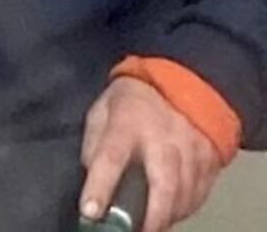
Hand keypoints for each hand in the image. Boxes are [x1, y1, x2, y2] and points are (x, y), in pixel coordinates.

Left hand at [79, 78, 223, 231]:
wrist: (186, 82)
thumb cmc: (137, 99)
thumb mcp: (104, 107)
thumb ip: (94, 140)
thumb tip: (91, 176)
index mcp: (128, 122)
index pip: (111, 157)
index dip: (100, 187)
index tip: (90, 211)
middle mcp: (163, 139)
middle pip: (162, 185)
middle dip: (150, 217)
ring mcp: (191, 152)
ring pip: (183, 197)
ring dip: (166, 217)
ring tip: (149, 224)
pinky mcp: (209, 164)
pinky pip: (198, 197)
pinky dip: (183, 210)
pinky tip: (169, 211)